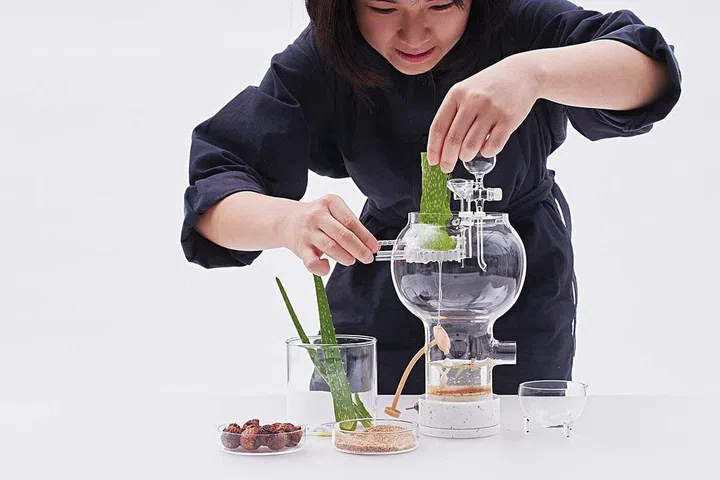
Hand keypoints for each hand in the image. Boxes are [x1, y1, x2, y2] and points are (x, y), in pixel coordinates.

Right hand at [280, 194, 379, 275]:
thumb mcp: (332, 211)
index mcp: (330, 203)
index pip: (351, 222)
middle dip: (359, 249)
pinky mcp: (300, 247)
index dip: (365, 237)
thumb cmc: (317, 218)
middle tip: (367, 258)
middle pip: (343, 235)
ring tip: (351, 260)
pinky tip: (327, 266)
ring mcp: (308, 231)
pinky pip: (312, 262)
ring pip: (330, 247)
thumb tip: (368, 245)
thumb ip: (348, 224)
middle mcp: (317, 215)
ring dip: (344, 257)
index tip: (374, 247)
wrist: (287, 220)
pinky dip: (322, 268)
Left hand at [427, 53, 541, 172]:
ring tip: (467, 155)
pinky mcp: (508, 119)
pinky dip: (486, 152)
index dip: (433, 148)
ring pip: (470, 146)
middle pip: (453, 140)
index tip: (432, 161)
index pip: (438, 127)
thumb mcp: (465, 92)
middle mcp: (473, 101)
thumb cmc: (489, 86)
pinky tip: (485, 148)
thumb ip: (453, 115)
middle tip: (446, 167)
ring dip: (466, 156)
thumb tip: (442, 147)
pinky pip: (492, 146)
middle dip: (447, 159)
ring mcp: (491, 110)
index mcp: (457, 94)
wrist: (521, 74)